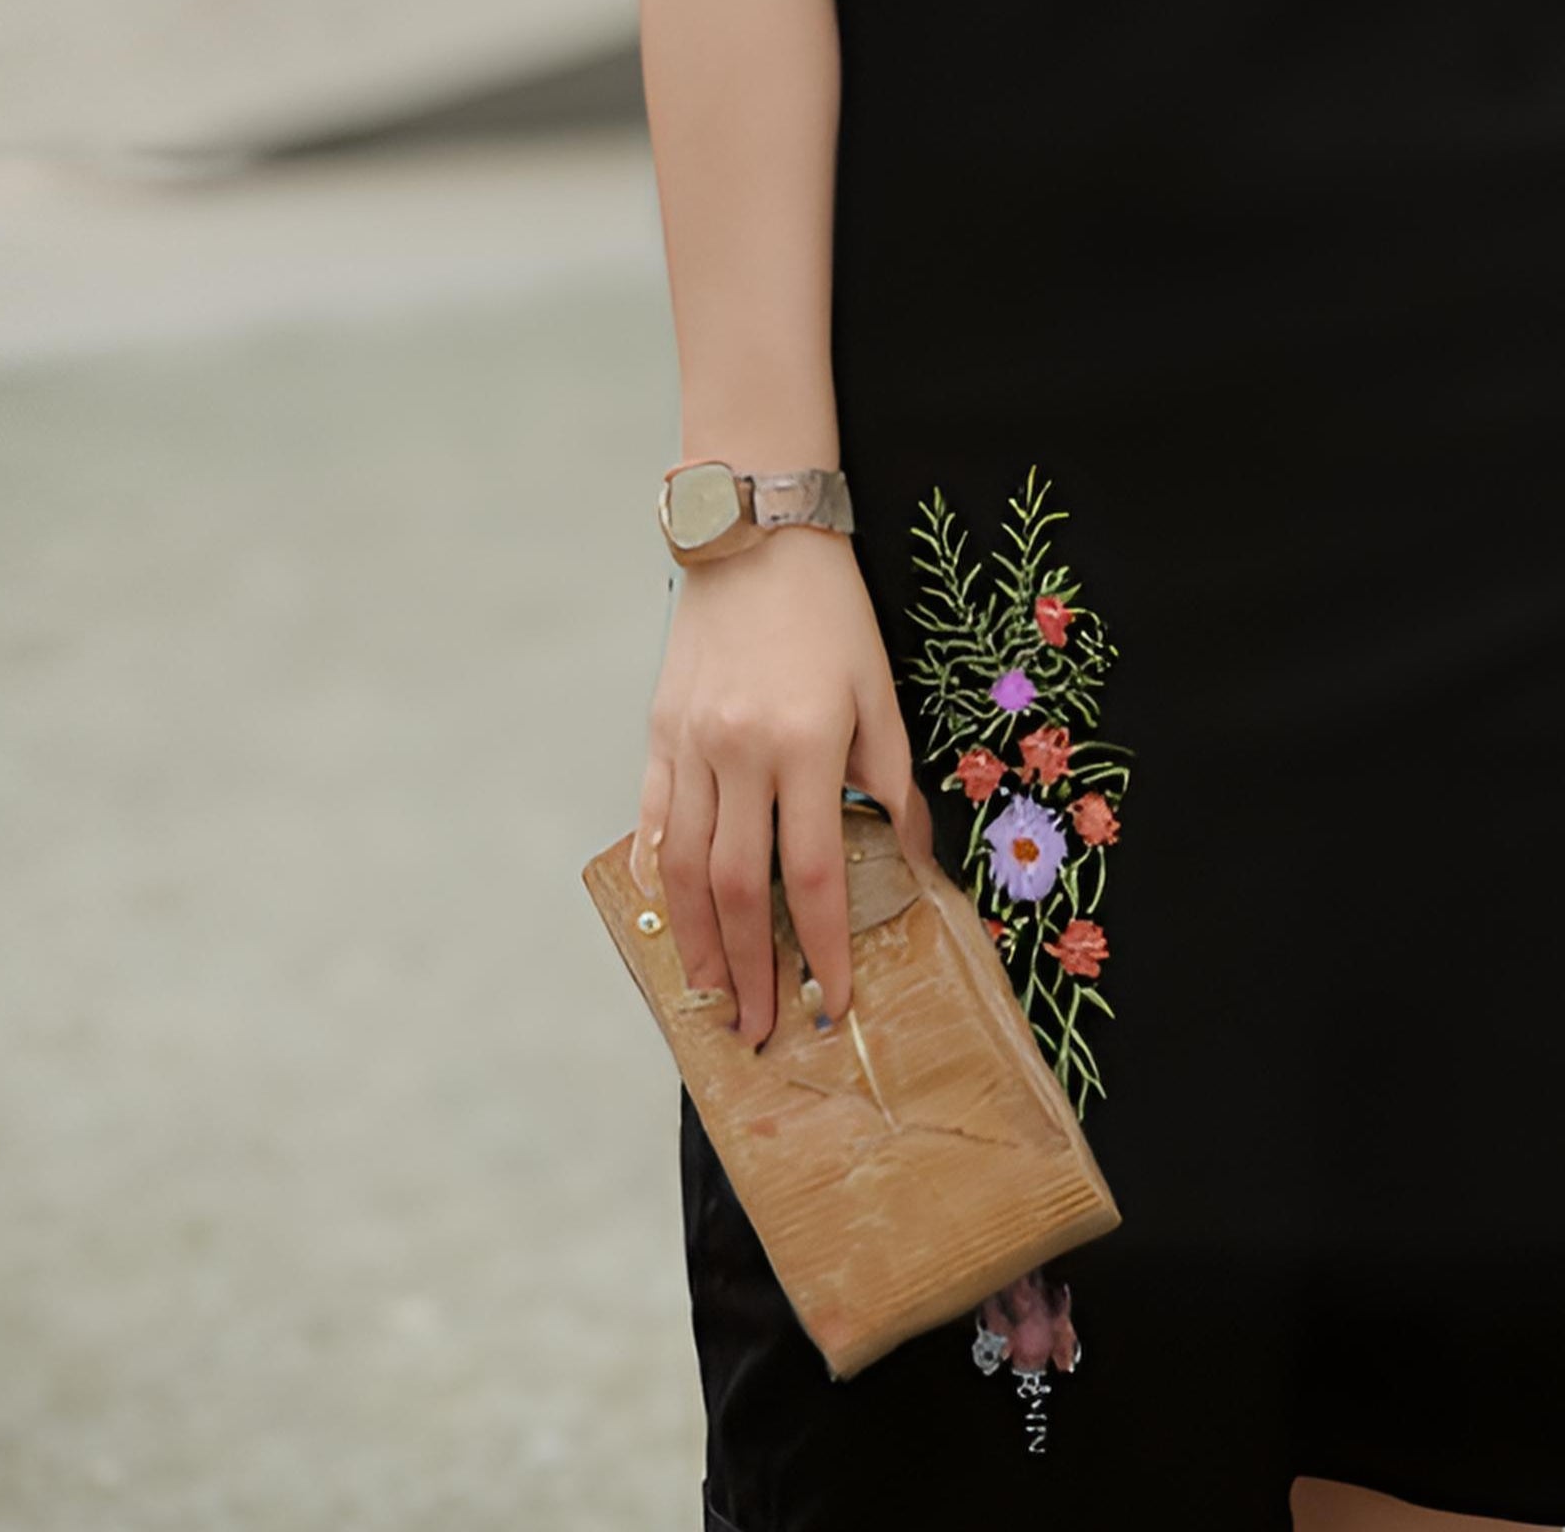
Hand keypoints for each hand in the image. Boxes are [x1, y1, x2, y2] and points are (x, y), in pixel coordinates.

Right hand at [634, 530, 936, 1051]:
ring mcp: (689, 743)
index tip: (832, 1002)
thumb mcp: (880, 690)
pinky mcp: (659, 731)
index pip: (810, 874)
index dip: (822, 949)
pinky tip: (671, 920)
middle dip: (750, 971)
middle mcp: (740, 751)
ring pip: (681, 868)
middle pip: (735, 889)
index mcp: (806, 743)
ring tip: (711, 997)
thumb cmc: (832, 613)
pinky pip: (654, 820)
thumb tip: (911, 860)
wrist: (757, 533)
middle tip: (758, 1031)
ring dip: (696, 943)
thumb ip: (891, 779)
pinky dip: (658, 878)